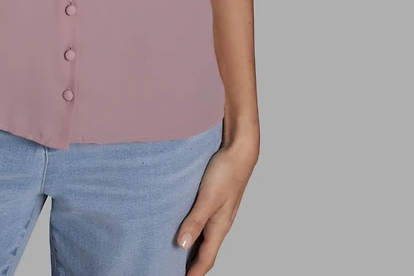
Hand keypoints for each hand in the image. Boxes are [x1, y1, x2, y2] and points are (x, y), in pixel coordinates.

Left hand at [176, 139, 257, 273]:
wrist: (239, 149)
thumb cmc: (226, 172)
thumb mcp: (208, 197)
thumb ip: (195, 220)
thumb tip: (182, 244)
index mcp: (219, 226)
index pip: (206, 259)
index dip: (194, 273)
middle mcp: (220, 222)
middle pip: (205, 251)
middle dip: (192, 265)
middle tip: (174, 270)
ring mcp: (218, 211)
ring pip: (204, 237)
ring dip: (192, 248)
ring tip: (176, 254)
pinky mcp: (215, 200)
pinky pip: (203, 222)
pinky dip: (193, 231)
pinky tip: (183, 225)